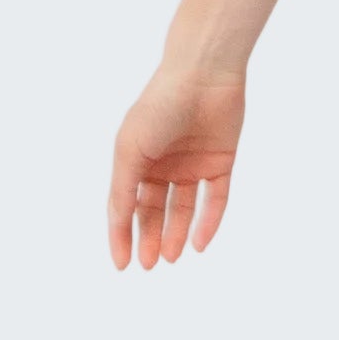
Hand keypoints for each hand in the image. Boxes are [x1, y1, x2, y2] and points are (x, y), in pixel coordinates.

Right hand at [107, 65, 245, 268]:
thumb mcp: (130, 151)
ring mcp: (193, 162)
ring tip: (171, 258)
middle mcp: (164, 162)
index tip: (123, 264)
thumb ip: (123, 190)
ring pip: (184, 207)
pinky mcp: (221, 160)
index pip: (126, 204)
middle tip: (149, 265)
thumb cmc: (159, 107)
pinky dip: (208, 221)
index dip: (122, 234)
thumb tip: (117, 226)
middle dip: (150, 237)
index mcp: (136, 158)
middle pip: (155, 209)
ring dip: (177, 233)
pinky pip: (215, 198)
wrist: (203, 74)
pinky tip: (199, 243)